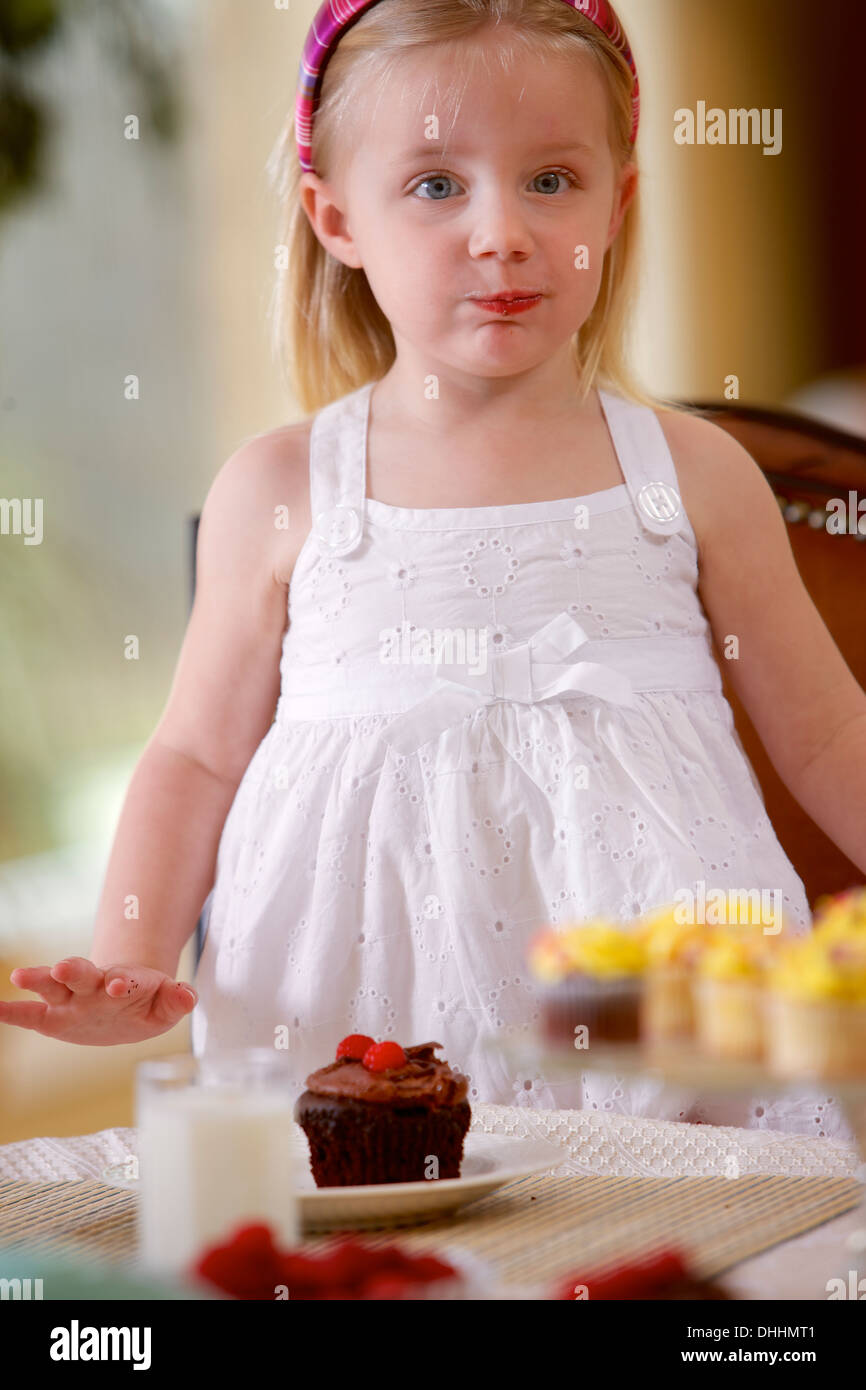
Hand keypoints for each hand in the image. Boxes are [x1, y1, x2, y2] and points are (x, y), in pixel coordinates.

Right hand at [0, 957, 197, 1044]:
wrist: (126, 1002)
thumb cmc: (147, 1004)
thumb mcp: (166, 1006)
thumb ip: (177, 1000)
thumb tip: (187, 995)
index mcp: (124, 984)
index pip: (123, 981)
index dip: (121, 982)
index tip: (117, 985)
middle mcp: (93, 987)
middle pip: (82, 974)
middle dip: (74, 969)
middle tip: (63, 966)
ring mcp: (72, 1000)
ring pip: (54, 985)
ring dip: (40, 978)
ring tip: (20, 976)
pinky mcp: (54, 1018)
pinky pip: (30, 1015)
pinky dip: (12, 1012)